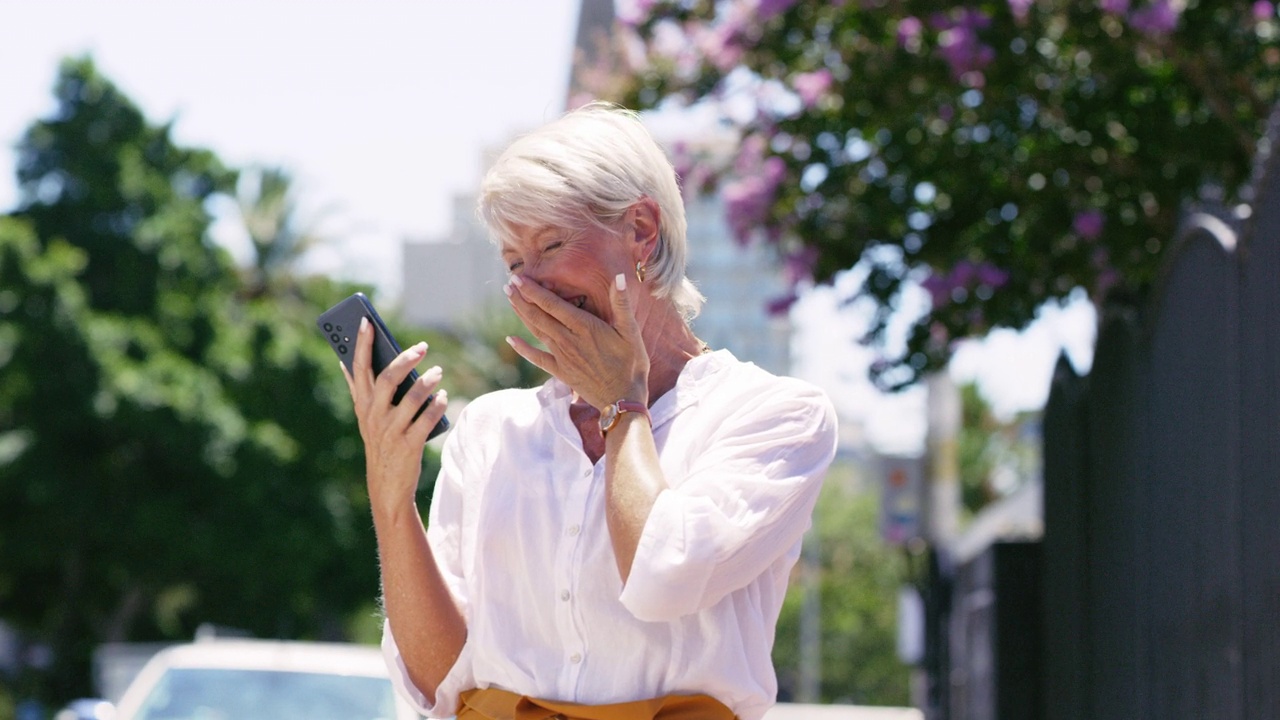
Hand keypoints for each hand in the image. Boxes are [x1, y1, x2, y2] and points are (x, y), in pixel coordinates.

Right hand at [341, 317, 448, 513]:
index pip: (358, 367)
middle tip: (423, 347)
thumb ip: (359, 390)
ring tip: (438, 372)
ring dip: (428, 382)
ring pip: (411, 398)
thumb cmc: (380, 444)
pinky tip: (444, 396)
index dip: (361, 343)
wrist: (387, 487)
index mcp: (362, 405)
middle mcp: (373, 416)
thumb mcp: (365, 418)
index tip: (367, 321)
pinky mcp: (409, 445)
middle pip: (387, 378)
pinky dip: (437, 405)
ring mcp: (391, 431)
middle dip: (405, 359)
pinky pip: (426, 419)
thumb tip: (345, 362)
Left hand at [504, 272, 648, 408]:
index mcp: (584, 327)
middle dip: (522, 298)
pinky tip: (511, 340)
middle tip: (508, 284)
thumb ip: (621, 304)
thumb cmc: (631, 365)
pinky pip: (538, 358)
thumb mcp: (631, 332)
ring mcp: (562, 357)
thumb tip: (619, 277)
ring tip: (510, 299)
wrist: (624, 400)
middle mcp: (568, 340)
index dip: (533, 290)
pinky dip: (523, 349)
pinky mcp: (561, 372)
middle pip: (539, 316)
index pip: (552, 304)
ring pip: (536, 332)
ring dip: (522, 315)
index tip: (519, 277)